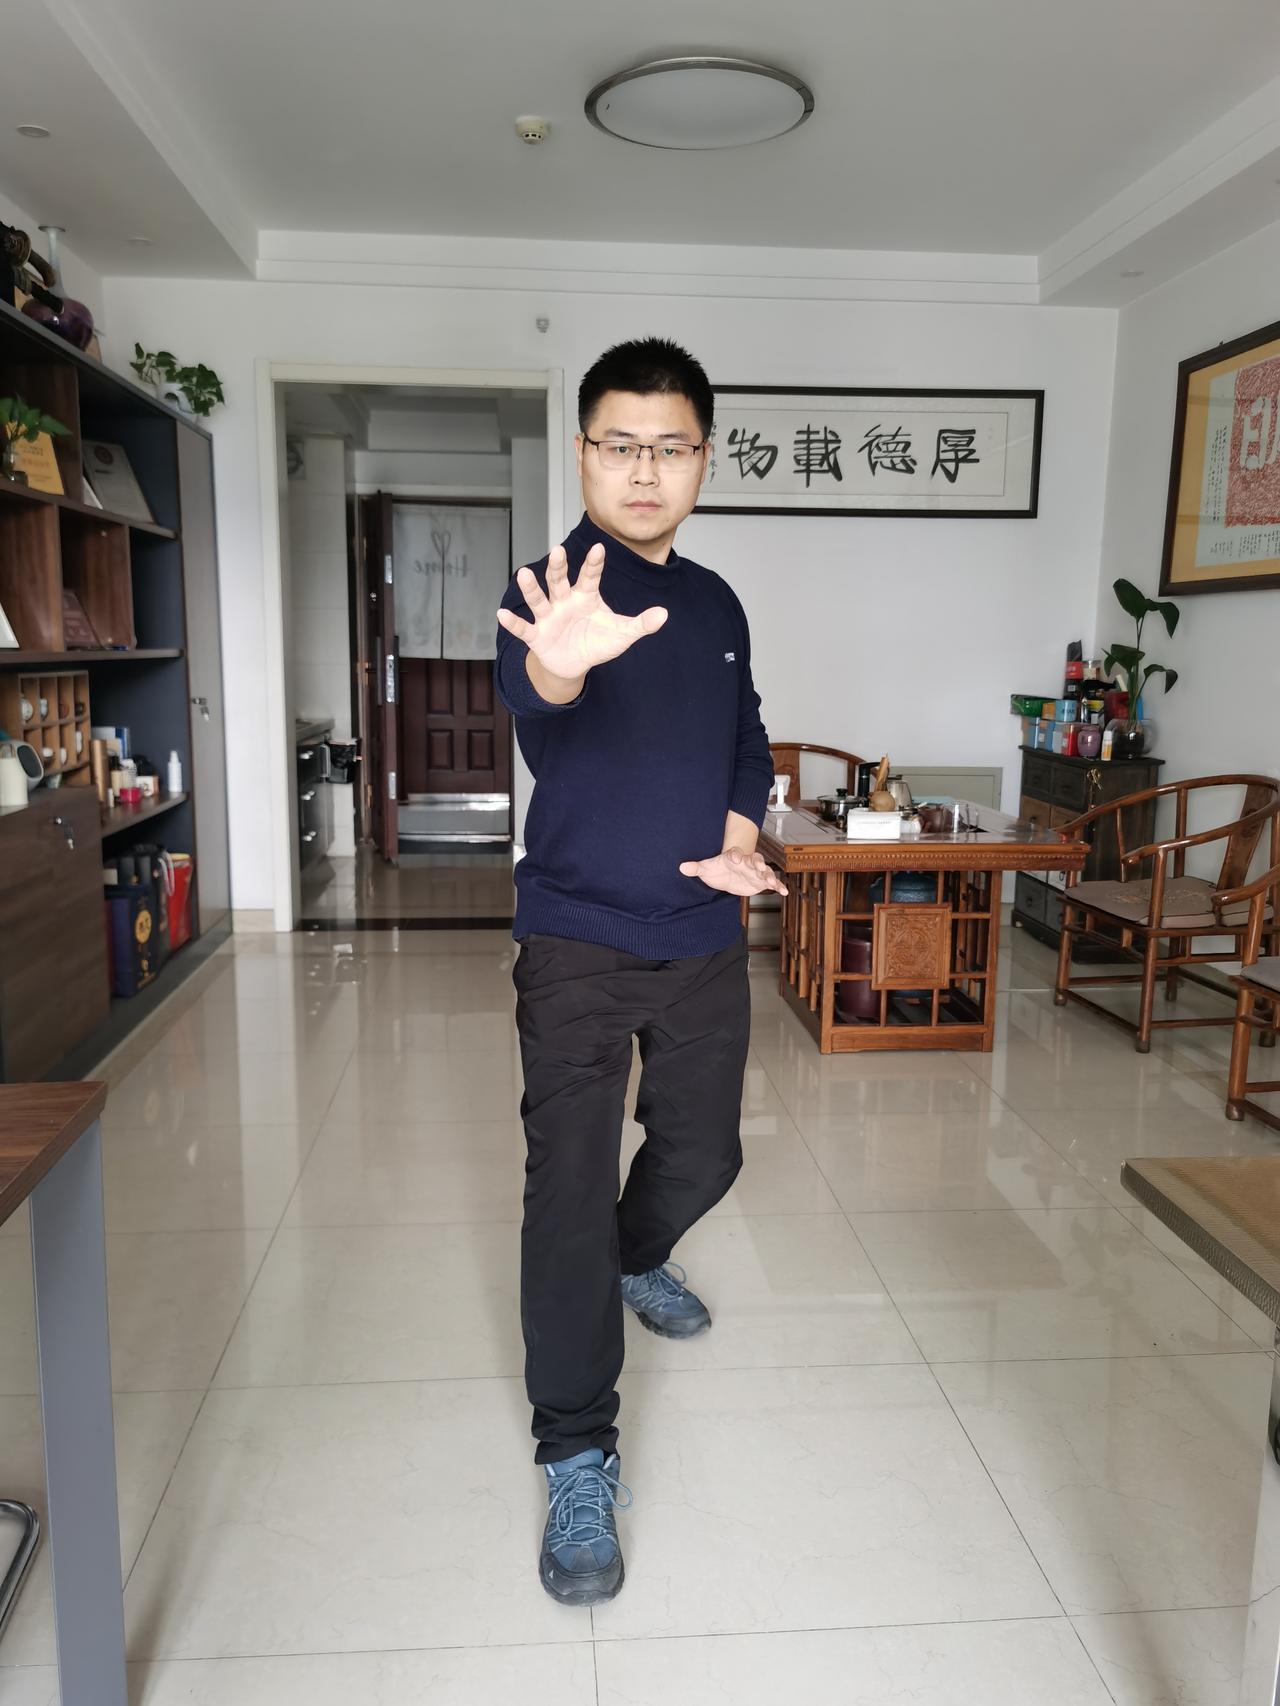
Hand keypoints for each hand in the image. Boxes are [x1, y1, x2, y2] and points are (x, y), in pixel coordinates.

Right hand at [496, 543, 667, 684]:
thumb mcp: (622, 634)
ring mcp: (548, 617)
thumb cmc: (597, 641)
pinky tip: (501, 615)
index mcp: (585, 596)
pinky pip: (523, 628)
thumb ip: (641, 624)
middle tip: (557, 550)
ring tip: (523, 574)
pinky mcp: (536, 635)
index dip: (594, 564)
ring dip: (531, 588)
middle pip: (559, 580)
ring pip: (539, 599)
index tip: (599, 548)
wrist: (575, 663)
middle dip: (558, 567)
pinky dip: (512, 623)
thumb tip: (664, 615)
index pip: (590, 577)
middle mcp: (564, 601)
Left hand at [679, 846, 787, 896]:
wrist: (728, 873)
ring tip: (771, 882)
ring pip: (765, 870)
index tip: (736, 859)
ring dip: (768, 875)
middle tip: (758, 867)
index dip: (736, 855)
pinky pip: (772, 883)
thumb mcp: (706, 868)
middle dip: (757, 862)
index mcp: (733, 857)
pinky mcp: (761, 881)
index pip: (735, 853)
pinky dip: (779, 886)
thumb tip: (681, 867)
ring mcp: (756, 871)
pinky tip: (784, 892)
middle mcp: (747, 862)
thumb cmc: (718, 868)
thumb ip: (695, 867)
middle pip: (755, 859)